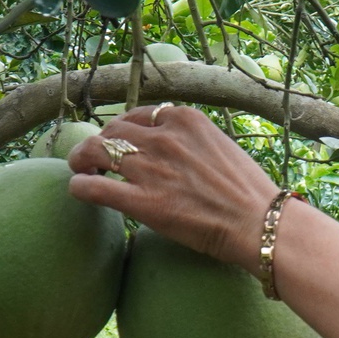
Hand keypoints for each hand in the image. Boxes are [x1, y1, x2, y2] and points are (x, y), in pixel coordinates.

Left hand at [66, 104, 280, 270]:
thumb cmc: (247, 191)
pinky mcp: (142, 202)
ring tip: (82, 171)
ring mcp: (151, 168)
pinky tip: (81, 191)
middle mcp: (164, 138)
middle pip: (111, 130)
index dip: (122, 130)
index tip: (120, 144)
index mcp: (185, 119)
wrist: (259, 222)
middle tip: (95, 160)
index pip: (137, 116)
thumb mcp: (220, 146)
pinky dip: (79, 186)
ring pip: (94, 152)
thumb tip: (169, 148)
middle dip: (100, 144)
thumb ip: (191, 141)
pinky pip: (92, 187)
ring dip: (82, 161)